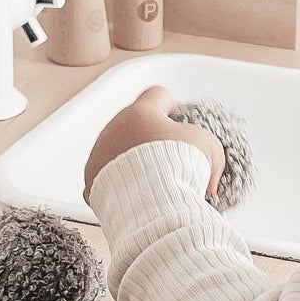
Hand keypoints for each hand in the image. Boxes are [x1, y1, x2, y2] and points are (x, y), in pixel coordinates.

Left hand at [83, 85, 224, 200]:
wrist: (153, 205)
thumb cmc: (178, 171)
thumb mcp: (208, 148)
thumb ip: (207, 149)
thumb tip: (208, 178)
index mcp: (141, 112)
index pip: (156, 95)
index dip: (170, 105)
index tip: (176, 118)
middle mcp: (115, 128)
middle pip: (133, 123)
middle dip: (150, 138)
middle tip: (168, 158)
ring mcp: (99, 154)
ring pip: (116, 149)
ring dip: (132, 160)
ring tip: (152, 181)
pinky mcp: (91, 180)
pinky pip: (105, 177)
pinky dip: (119, 183)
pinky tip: (136, 195)